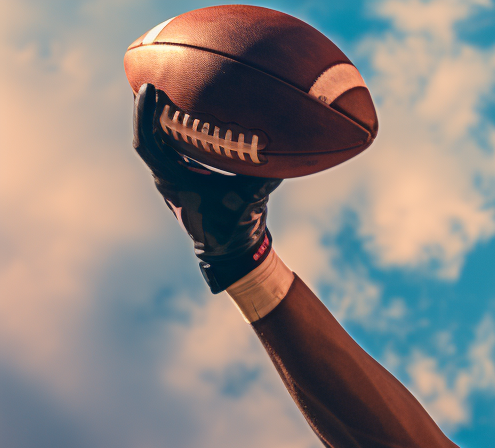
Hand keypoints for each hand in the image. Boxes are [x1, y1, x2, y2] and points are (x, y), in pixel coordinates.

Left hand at [132, 83, 282, 292]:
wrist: (231, 251)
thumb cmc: (234, 228)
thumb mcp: (250, 200)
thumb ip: (262, 177)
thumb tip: (281, 155)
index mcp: (172, 180)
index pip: (147, 142)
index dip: (143, 114)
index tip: (148, 88)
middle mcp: (167, 177)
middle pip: (147, 135)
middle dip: (146, 107)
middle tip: (154, 78)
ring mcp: (174, 178)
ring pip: (157, 141)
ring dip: (158, 117)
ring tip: (167, 90)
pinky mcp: (184, 178)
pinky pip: (172, 148)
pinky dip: (175, 129)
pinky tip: (188, 114)